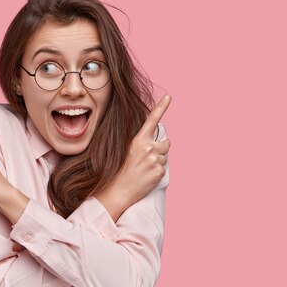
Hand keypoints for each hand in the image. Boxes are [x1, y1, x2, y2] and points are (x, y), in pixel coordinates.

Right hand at [101, 95, 170, 211]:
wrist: (118, 190)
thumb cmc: (120, 170)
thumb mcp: (128, 150)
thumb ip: (143, 143)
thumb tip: (161, 141)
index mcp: (139, 140)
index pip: (152, 120)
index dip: (161, 107)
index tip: (168, 96)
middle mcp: (149, 147)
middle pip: (166, 143)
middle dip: (160, 148)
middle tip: (146, 158)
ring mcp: (155, 160)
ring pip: (165, 156)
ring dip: (158, 160)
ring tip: (144, 168)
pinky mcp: (159, 171)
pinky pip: (164, 168)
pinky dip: (157, 171)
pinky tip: (147, 176)